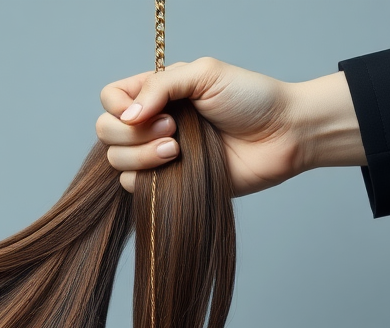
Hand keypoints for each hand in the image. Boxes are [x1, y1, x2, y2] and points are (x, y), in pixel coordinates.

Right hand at [97, 58, 365, 195]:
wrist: (283, 136)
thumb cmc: (251, 99)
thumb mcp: (204, 74)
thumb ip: (161, 86)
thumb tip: (128, 114)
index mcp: (157, 94)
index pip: (111, 99)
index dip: (118, 106)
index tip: (146, 110)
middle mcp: (153, 124)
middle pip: (106, 133)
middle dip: (131, 134)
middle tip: (173, 129)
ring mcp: (161, 157)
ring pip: (118, 164)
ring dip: (141, 157)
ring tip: (177, 149)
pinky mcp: (173, 186)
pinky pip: (137, 191)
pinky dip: (149, 181)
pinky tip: (179, 167)